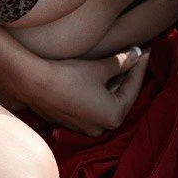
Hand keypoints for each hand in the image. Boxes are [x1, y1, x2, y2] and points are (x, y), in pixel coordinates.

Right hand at [22, 46, 152, 136]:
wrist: (32, 83)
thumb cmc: (68, 76)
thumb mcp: (99, 68)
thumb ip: (121, 62)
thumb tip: (136, 54)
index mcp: (114, 116)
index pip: (133, 87)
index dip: (140, 65)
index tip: (145, 49)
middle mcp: (101, 127)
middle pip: (120, 96)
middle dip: (127, 74)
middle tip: (134, 54)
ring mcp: (84, 127)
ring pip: (105, 101)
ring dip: (112, 82)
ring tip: (118, 61)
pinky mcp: (69, 122)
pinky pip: (90, 105)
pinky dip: (97, 91)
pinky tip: (98, 75)